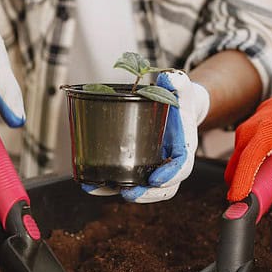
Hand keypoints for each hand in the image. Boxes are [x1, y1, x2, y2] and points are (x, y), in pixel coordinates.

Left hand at [83, 70, 209, 202]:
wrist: (176, 107)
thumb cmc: (178, 99)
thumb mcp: (181, 88)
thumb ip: (179, 82)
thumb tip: (169, 77)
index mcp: (183, 148)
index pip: (181, 168)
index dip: (170, 176)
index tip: (156, 179)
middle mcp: (169, 163)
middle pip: (163, 188)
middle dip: (146, 195)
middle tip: (128, 193)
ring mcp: (152, 168)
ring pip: (142, 190)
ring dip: (119, 193)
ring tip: (99, 189)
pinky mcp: (137, 167)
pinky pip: (125, 181)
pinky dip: (106, 186)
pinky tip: (88, 183)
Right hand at [225, 71, 271, 202]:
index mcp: (263, 132)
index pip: (247, 162)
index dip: (241, 183)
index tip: (238, 200)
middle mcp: (247, 133)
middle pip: (237, 168)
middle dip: (244, 187)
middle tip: (262, 200)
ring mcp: (243, 135)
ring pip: (240, 165)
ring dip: (254, 178)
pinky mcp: (244, 138)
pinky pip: (245, 159)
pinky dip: (256, 169)